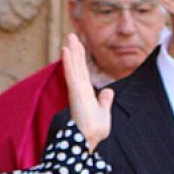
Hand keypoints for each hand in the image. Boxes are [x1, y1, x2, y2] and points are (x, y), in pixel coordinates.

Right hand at [60, 33, 113, 149]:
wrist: (91, 138)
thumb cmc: (96, 129)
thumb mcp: (104, 112)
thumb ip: (105, 101)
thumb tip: (108, 91)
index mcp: (86, 93)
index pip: (83, 71)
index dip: (81, 58)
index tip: (79, 46)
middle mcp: (80, 89)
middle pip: (78, 65)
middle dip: (76, 50)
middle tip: (72, 35)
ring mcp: (77, 89)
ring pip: (74, 66)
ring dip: (72, 52)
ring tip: (70, 38)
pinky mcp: (75, 92)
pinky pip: (71, 73)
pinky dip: (69, 62)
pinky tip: (66, 51)